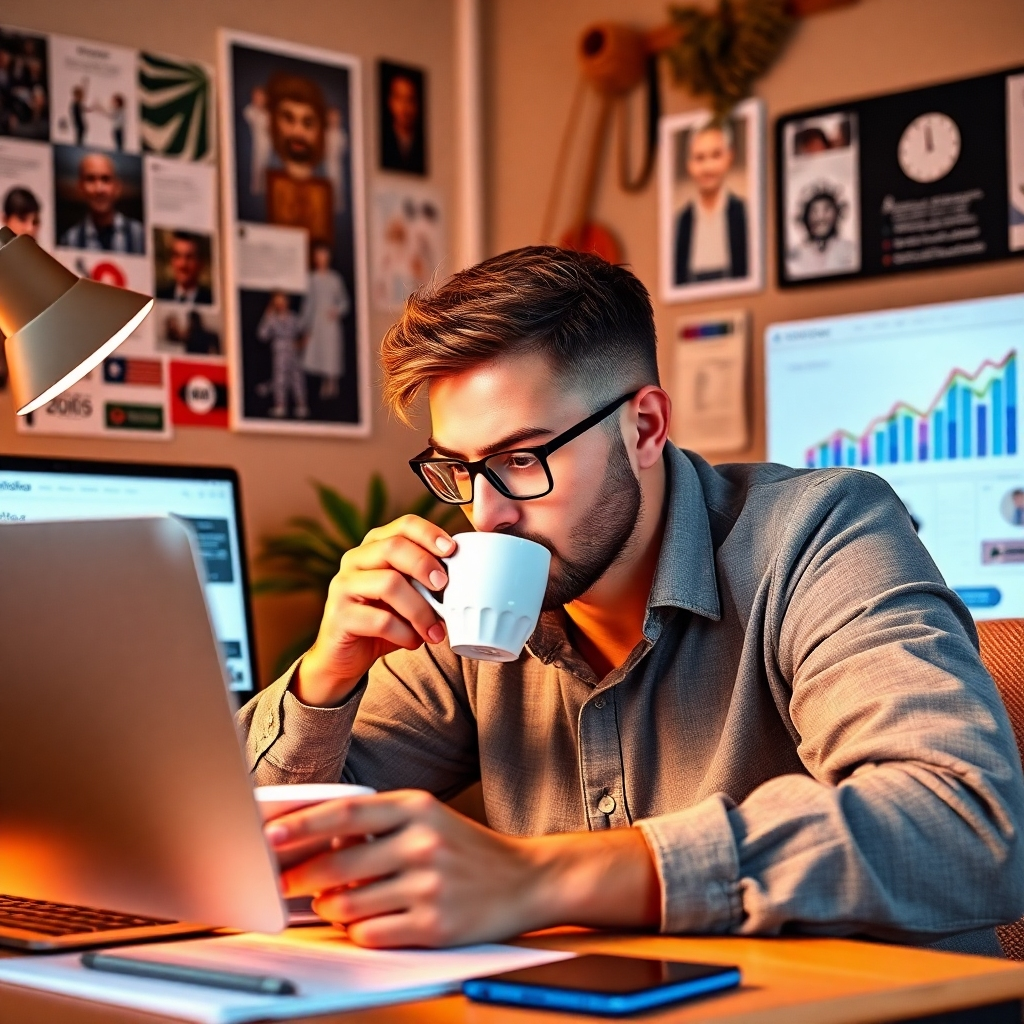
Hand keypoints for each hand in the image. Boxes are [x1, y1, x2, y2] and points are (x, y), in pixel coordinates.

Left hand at [263, 790, 661, 947]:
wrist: (526, 879)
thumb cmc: (465, 849)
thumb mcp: (427, 819)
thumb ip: (377, 824)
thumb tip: (314, 842)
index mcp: (417, 806)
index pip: (346, 812)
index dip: (302, 825)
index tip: (268, 836)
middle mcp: (423, 841)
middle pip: (339, 863)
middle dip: (303, 878)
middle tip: (286, 884)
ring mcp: (431, 885)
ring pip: (349, 903)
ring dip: (331, 908)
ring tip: (337, 902)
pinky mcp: (436, 925)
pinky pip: (371, 933)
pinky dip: (359, 930)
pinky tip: (369, 920)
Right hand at [296, 517, 456, 706]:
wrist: (346, 657)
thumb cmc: (385, 620)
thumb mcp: (410, 596)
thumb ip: (428, 582)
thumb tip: (469, 580)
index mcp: (375, 546)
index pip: (404, 525)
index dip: (430, 533)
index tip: (452, 550)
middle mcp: (355, 559)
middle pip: (394, 547)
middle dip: (425, 565)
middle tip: (445, 587)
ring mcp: (343, 585)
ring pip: (389, 584)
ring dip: (421, 609)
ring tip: (436, 631)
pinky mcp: (339, 615)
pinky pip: (380, 620)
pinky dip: (405, 633)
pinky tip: (413, 642)